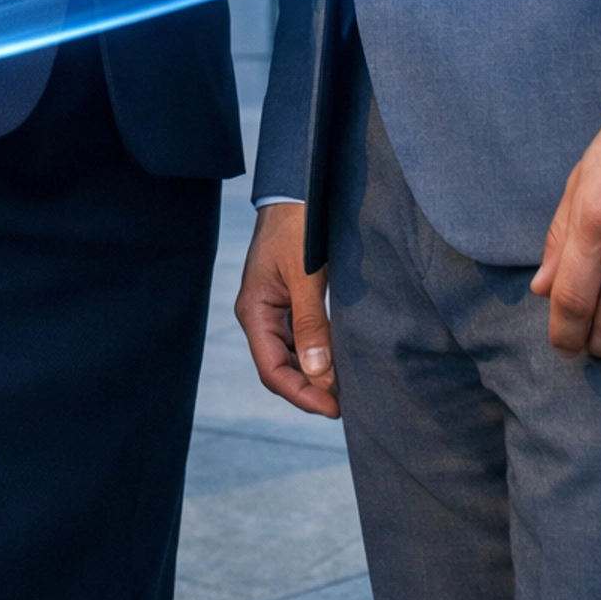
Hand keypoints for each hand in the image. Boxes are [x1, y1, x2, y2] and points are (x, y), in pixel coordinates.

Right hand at [235, 201, 339, 416]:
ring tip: (346, 388)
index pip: (272, 370)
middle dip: (310, 389)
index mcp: (254, 310)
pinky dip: (317, 353)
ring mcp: (272, 308)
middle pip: (280, 368)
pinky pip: (298, 338)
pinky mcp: (287, 299)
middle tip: (346, 404)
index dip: (301, 395)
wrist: (295, 190)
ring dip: (314, 374)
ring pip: (290, 355)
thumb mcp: (306, 275)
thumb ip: (310, 324)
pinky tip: (337, 360)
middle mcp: (259, 314)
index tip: (333, 409)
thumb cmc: (296, 227)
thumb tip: (317, 373)